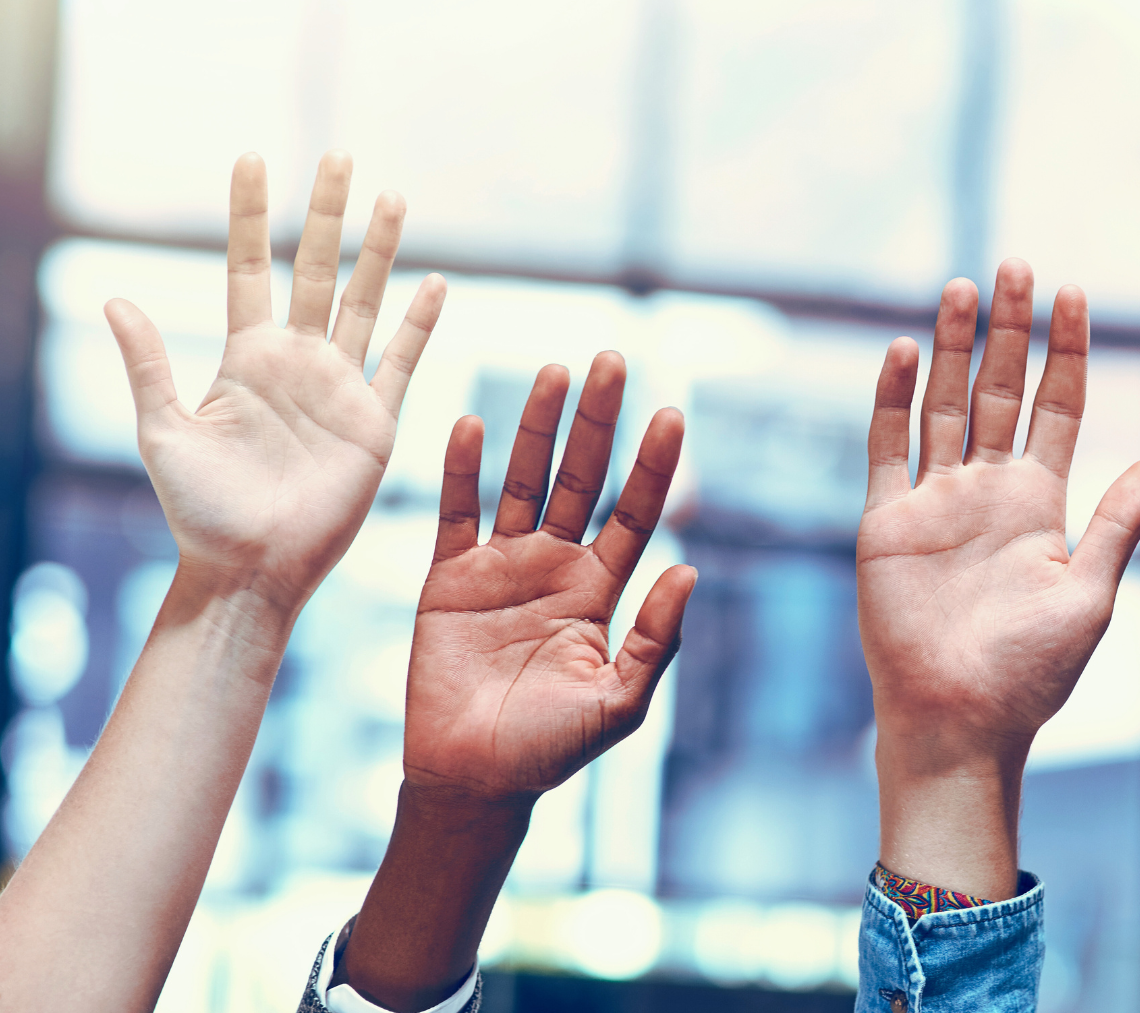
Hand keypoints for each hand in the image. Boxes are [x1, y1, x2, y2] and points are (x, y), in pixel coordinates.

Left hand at [105, 151, 445, 612]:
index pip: (250, 268)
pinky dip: (420, 324)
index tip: (252, 159)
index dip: (250, 214)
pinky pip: (402, 362)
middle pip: (314, 268)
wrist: (252, 567)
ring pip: (363, 301)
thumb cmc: (200, 511)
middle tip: (338, 156)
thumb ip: (148, 365)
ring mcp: (339, 387)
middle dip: (327, 213)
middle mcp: (296, 362)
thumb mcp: (161, 433)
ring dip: (379, 251)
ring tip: (393, 198)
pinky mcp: (374, 421)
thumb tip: (114, 299)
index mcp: (245, 358)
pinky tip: (436, 284)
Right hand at [404, 352, 695, 801]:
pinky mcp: (448, 578)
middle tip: (613, 359)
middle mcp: (555, 565)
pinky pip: (454, 512)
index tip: (671, 413)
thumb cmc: (552, 751)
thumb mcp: (620, 701)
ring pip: (521, 479)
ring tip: (556, 371)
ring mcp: (501, 566)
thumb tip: (691, 570)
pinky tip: (473, 422)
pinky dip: (461, 469)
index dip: (653, 464)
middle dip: (599, 421)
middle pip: (581, 477)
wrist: (474, 781)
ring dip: (537, 426)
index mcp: (600, 590)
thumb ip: (656, 639)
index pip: (634, 512)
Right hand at [858, 258, 1139, 896]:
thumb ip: (1118, 524)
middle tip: (1017, 266)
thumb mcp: (1090, 593)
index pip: (1056, 408)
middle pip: (999, 391)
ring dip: (954, 348)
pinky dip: (895, 399)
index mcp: (1040, 505)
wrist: (959, 721)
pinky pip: (888, 448)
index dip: (1066, 352)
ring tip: (963, 287)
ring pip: (945, 406)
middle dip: (1009, 330)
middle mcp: (987, 492)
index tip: (1076, 295)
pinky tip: (907, 351)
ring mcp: (934, 502)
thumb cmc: (1030, 672)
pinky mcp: (886, 522)